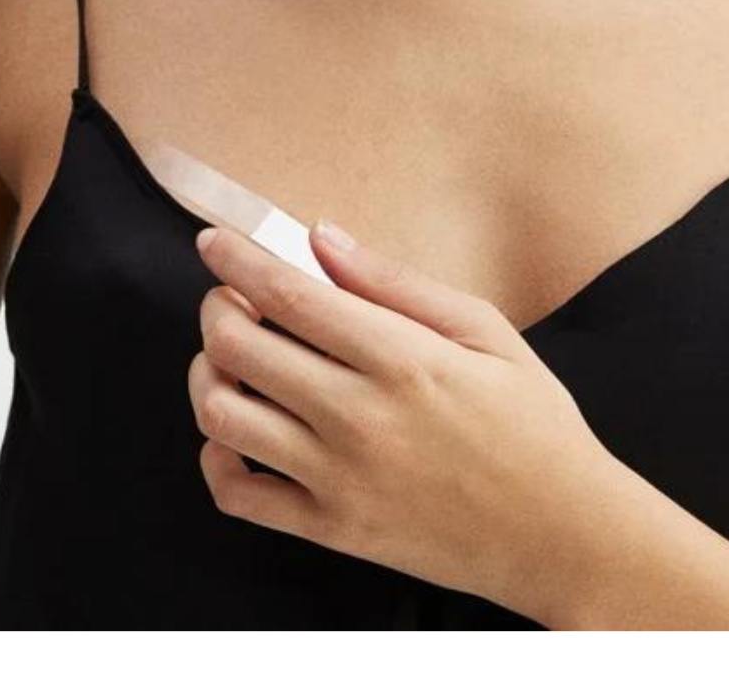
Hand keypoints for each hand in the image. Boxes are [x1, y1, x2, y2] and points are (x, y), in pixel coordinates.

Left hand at [187, 218, 621, 620]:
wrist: (566, 538)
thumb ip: (394, 282)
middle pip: (238, 347)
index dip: (236, 260)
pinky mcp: (331, 529)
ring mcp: (338, 479)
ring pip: (222, 416)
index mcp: (400, 359)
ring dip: (209, 374)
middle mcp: (358, 418)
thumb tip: (322, 237)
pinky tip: (235, 432)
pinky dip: (216, 458)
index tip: (213, 242)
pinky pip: (237, 495)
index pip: (287, 294)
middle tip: (231, 298)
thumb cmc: (534, 425)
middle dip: (217, 307)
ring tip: (230, 359)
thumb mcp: (484, 331)